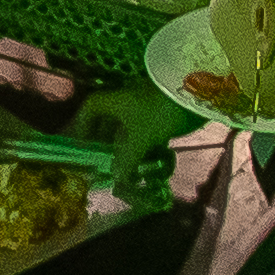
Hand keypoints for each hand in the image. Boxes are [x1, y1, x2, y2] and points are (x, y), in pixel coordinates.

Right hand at [73, 85, 202, 173]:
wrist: (193, 95)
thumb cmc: (157, 112)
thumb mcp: (140, 138)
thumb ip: (127, 159)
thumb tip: (116, 179)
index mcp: (114, 102)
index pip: (91, 109)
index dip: (83, 125)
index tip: (81, 144)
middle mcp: (125, 103)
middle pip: (109, 121)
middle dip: (105, 141)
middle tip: (102, 160)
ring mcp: (145, 109)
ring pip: (129, 129)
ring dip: (127, 147)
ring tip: (124, 166)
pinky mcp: (162, 116)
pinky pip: (147, 133)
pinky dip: (144, 147)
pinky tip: (146, 161)